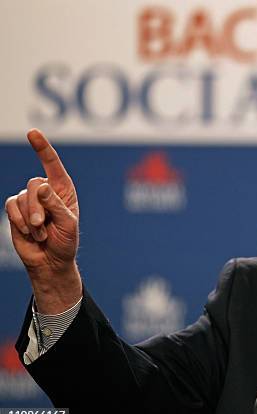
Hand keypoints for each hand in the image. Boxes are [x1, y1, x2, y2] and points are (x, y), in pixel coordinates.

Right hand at [4, 129, 81, 312]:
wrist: (51, 261)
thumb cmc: (66, 241)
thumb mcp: (67, 223)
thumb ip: (54, 204)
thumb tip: (41, 186)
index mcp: (63, 189)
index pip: (53, 165)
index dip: (42, 148)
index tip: (33, 132)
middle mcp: (45, 191)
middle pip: (34, 184)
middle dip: (37, 206)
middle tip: (42, 225)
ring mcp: (29, 200)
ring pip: (21, 197)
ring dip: (29, 218)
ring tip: (40, 233)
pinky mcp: (15, 211)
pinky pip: (10, 207)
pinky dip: (19, 221)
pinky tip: (29, 233)